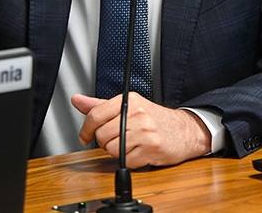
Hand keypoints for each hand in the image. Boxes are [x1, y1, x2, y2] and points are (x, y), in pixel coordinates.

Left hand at [72, 93, 211, 167]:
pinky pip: (126, 161)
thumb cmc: (154, 119)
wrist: (184, 131)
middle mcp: (138, 113)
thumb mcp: (128, 107)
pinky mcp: (151, 149)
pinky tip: (139, 152)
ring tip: (131, 144)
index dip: (86, 129)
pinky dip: (130, 160)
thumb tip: (77, 100)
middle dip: (106, 141)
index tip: (85, 137)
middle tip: (118, 138)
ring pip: (112, 149)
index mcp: (130, 101)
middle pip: (102, 135)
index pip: (96, 114)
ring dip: (118, 152)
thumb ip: (100, 105)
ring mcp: (146, 131)